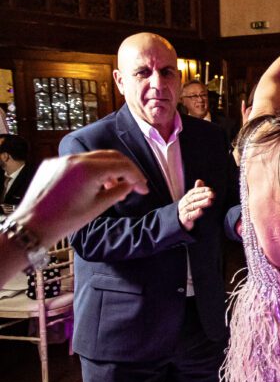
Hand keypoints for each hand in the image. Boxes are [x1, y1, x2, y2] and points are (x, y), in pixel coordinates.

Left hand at [12, 151, 147, 246]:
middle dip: (126, 169)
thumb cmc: (66, 220)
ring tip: (115, 187)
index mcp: (88, 169)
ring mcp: (62, 160)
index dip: (137, 176)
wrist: (33, 225)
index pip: (122, 165)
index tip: (144, 188)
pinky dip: (91, 170)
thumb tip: (129, 185)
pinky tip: (95, 184)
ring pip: (94, 158)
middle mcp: (75, 159)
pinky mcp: (52, 164)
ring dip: (109, 169)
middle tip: (135, 184)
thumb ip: (118, 192)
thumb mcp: (98, 207)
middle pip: (110, 156)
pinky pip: (78, 162)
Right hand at [178, 179, 214, 230]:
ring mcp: (184, 211)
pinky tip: (201, 211)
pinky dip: (195, 213)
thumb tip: (199, 180)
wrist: (179, 221)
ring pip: (193, 206)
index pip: (194, 192)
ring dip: (201, 203)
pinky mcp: (184, 219)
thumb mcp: (192, 199)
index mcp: (187, 197)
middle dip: (203, 195)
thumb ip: (196, 191)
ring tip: (209, 201)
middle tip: (212, 194)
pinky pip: (189, 216)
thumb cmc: (188, 208)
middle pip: (194, 198)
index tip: (210, 189)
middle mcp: (184, 203)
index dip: (201, 190)